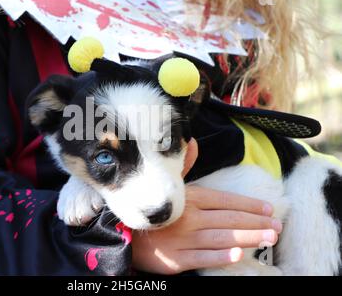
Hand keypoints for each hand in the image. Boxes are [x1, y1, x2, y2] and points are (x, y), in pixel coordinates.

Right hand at [131, 139, 282, 274]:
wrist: (124, 233)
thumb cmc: (149, 207)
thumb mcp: (165, 183)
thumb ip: (184, 166)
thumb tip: (193, 143)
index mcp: (189, 197)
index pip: (226, 200)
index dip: (250, 205)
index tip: (269, 209)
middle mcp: (190, 217)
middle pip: (230, 219)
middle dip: (257, 222)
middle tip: (277, 227)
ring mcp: (184, 239)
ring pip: (222, 238)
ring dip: (248, 238)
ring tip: (268, 239)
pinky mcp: (178, 259)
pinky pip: (203, 258)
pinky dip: (221, 256)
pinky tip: (238, 255)